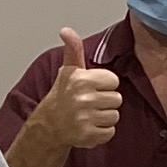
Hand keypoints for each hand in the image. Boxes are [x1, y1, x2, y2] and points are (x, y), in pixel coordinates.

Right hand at [38, 29, 121, 156]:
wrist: (49, 125)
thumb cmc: (63, 95)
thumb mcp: (69, 70)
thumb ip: (73, 49)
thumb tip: (66, 30)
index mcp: (82, 79)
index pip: (114, 81)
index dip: (105, 85)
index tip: (92, 88)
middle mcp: (83, 98)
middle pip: (117, 99)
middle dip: (106, 102)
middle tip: (90, 103)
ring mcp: (85, 118)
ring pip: (114, 116)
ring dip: (104, 118)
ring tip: (90, 115)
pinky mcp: (88, 135)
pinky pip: (110, 132)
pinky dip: (102, 133)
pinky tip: (90, 127)